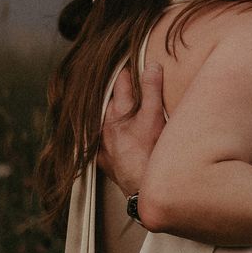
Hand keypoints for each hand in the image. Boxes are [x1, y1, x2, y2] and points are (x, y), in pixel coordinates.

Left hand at [97, 62, 165, 196]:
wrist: (143, 187)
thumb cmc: (151, 153)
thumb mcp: (155, 116)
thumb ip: (152, 90)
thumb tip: (152, 66)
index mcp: (118, 111)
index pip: (121, 83)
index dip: (128, 72)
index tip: (131, 65)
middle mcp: (105, 125)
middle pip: (108, 100)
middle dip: (116, 92)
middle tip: (124, 83)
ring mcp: (101, 143)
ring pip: (100, 119)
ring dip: (107, 112)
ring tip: (115, 107)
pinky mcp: (102, 159)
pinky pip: (96, 141)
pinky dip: (100, 134)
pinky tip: (106, 133)